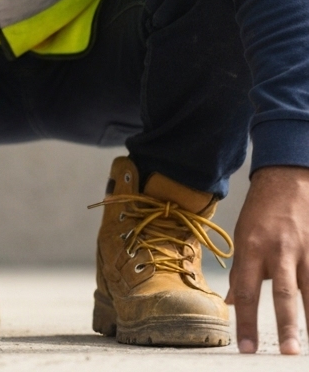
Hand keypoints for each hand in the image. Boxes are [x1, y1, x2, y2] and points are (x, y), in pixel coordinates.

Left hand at [227, 165, 308, 353]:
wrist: (287, 179)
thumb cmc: (262, 211)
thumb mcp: (242, 236)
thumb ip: (241, 272)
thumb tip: (232, 302)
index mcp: (252, 248)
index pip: (246, 291)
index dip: (245, 321)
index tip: (246, 348)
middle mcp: (279, 251)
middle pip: (283, 294)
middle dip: (286, 326)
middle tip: (288, 353)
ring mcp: (306, 251)